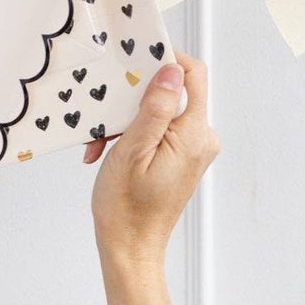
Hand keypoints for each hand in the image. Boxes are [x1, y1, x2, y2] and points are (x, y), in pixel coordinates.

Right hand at [85, 53, 217, 304]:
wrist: (130, 249)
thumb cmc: (126, 209)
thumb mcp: (132, 151)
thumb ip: (154, 109)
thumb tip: (171, 70)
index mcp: (195, 135)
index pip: (192, 75)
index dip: (165, 58)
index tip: (135, 56)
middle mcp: (202, 138)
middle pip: (173, 91)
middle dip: (133, 98)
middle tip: (105, 117)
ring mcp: (193, 148)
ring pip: (160, 110)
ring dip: (127, 120)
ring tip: (102, 144)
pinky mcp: (182, 156)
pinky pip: (159, 129)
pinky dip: (132, 134)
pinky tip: (109, 152)